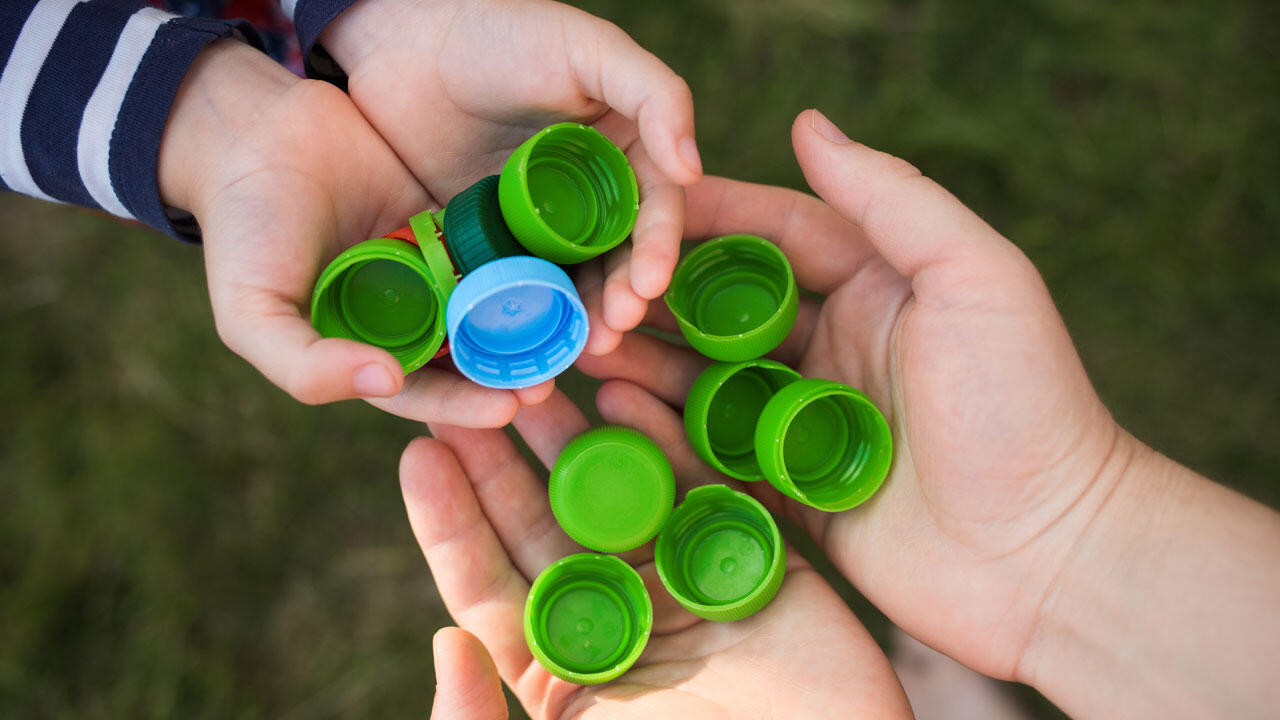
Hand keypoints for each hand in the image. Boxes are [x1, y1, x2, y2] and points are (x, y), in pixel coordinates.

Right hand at [159, 39, 547, 426]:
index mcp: (366, 352)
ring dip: (532, 321)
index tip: (507, 409)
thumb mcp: (252, 311)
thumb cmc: (245, 229)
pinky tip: (570, 267)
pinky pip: (502, 246)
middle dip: (511, 371)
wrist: (257, 131)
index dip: (464, 405)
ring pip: (494, 304)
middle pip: (471, 355)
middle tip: (556, 377)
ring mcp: (439, 270)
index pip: (424, 392)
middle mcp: (410, 319)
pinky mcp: (460, 221)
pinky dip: (532, 261)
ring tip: (575, 332)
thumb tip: (384, 383)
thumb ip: (304, 363)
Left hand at [320, 0, 701, 354]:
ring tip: (578, 350)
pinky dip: (523, 318)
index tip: (648, 286)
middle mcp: (591, 199)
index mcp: (627, 154)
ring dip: (580, 320)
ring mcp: (539, 229)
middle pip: (617, 260)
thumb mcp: (587, 49)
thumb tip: (693, 168)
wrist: (402, 45)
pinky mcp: (491, 248)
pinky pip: (514, 290)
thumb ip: (654, 94)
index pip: (655, 212)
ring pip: (571, 284)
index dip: (656, 251)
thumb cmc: (501, 33)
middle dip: (620, 300)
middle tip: (612, 332)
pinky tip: (525, 343)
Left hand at [398, 390, 910, 718]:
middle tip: (469, 391)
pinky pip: (700, 485)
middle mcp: (616, 615)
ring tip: (535, 374)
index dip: (451, 521)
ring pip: (615, 491)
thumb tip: (445, 642)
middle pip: (545, 521)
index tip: (417, 456)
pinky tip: (622, 395)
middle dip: (505, 457)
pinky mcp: (749, 557)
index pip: (488, 584)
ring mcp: (682, 582)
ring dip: (575, 434)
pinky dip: (665, 439)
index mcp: (562, 668)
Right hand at [575, 108, 1133, 680]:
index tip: (637, 209)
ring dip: (651, 361)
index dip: (707, 218)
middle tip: (597, 291)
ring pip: (711, 379)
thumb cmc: (1024, 407)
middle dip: (662, 294)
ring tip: (590, 348)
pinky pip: (715, 454)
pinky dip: (667, 432)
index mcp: (879, 286)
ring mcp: (810, 423)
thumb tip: (808, 123)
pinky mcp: (793, 493)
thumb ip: (891, 198)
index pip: (775, 233)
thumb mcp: (975, 278)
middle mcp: (838, 347)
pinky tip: (619, 411)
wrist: (1051, 558)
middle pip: (728, 307)